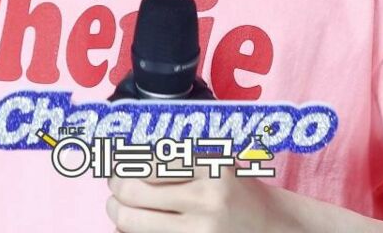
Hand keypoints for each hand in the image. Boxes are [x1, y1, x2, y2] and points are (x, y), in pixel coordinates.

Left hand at [105, 150, 298, 232]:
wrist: (270, 225)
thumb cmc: (237, 188)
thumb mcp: (216, 161)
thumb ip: (180, 157)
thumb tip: (128, 159)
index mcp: (209, 167)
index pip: (152, 162)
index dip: (125, 162)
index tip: (116, 160)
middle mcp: (205, 199)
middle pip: (136, 191)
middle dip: (115, 186)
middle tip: (112, 182)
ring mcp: (200, 230)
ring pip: (135, 221)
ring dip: (116, 212)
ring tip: (115, 205)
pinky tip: (129, 225)